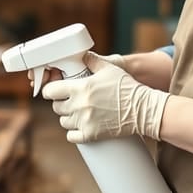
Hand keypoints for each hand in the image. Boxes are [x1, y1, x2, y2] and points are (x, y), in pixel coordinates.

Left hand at [41, 52, 168, 143]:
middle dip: (61, 103)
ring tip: (78, 113)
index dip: (51, 90)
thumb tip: (83, 56)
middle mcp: (78, 105)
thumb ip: (92, 61)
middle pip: (56, 107)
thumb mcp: (109, 69)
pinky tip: (80, 126)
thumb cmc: (126, 87)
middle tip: (70, 101)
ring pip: (63, 121)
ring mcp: (84, 121)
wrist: (141, 109)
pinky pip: (71, 136)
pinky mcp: (91, 135)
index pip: (50, 91)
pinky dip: (73, 132)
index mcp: (80, 87)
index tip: (55, 91)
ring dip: (68, 117)